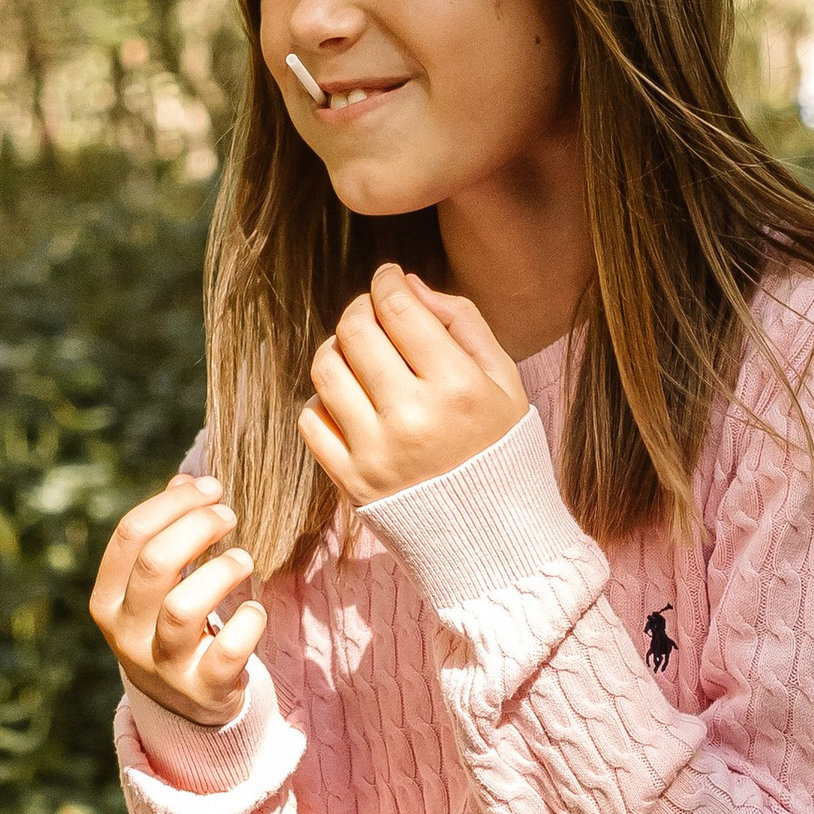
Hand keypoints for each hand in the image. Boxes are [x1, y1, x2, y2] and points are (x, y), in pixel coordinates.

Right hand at [90, 471, 267, 728]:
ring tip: (242, 560)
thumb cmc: (173, 626)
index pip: (129, 536)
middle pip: (155, 564)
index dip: (173, 503)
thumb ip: (166, 533)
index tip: (209, 488)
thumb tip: (184, 481)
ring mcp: (161, 666)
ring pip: (182, 609)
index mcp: (107, 601)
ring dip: (220, 573)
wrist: (187, 706)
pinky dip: (248, 624)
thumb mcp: (157, 585)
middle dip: (198, 528)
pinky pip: (225, 653)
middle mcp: (126, 634)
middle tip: (228, 516)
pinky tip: (255, 610)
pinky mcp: (202, 690)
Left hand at [298, 265, 528, 508]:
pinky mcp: (349, 481)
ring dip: (336, 348)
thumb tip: (405, 284)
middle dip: (360, 309)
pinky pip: (310, 418)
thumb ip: (461, 321)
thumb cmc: (499, 446)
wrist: (492, 534)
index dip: (386, 282)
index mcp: (457, 388)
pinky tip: (350, 400)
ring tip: (358, 354)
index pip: (398, 310)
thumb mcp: (502, 379)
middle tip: (373, 313)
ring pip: (325, 369)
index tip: (387, 278)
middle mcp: (412, 418)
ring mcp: (375, 452)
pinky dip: (323, 399)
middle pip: (355, 332)